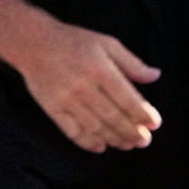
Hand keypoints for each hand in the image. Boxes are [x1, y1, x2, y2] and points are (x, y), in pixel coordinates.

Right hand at [17, 14, 162, 152]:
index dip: (143, 115)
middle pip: (114, 117)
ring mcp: (67, 101)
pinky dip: (88, 143)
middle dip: (133, 132)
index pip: (128, 99)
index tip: (155, 124)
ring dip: (115, 139)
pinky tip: (101, 146)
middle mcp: (84, 87)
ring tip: (128, 145)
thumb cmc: (74, 41)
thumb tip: (155, 75)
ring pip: (96, 128)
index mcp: (101, 69)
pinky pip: (73, 132)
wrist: (33, 43)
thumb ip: (132, 63)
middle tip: (145, 141)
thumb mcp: (107, 43)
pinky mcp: (53, 110)